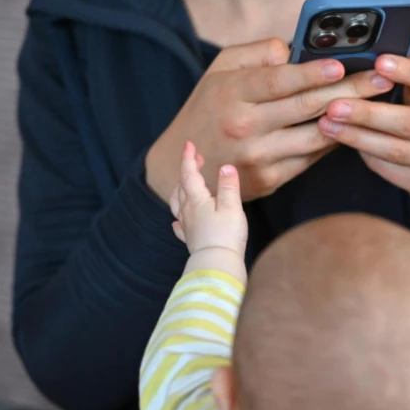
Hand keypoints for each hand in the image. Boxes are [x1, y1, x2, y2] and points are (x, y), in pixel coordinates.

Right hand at [146, 39, 394, 202]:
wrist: (181, 168)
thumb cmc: (208, 109)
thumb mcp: (219, 71)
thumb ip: (257, 54)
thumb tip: (294, 50)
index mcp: (233, 94)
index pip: (279, 81)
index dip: (313, 73)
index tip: (342, 63)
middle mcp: (246, 127)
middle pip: (307, 107)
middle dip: (352, 90)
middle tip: (383, 79)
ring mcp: (259, 157)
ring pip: (316, 136)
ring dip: (352, 119)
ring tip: (380, 103)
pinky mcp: (270, 180)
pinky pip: (311, 158)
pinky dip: (334, 141)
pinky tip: (355, 126)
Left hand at [170, 141, 247, 279]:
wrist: (217, 264)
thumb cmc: (226, 234)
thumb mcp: (232, 207)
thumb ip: (228, 186)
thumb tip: (226, 166)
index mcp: (197, 200)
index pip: (189, 174)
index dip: (188, 158)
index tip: (189, 145)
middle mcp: (188, 211)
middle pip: (182, 187)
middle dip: (187, 171)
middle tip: (196, 160)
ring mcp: (187, 226)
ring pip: (177, 204)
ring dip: (180, 191)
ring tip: (185, 185)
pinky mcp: (191, 240)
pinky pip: (180, 226)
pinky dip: (178, 218)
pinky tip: (177, 221)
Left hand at [318, 55, 409, 206]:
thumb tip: (373, 57)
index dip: (407, 72)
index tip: (379, 62)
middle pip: (408, 122)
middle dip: (368, 114)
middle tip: (334, 105)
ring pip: (393, 150)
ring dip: (357, 137)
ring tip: (327, 124)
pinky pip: (389, 169)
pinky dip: (365, 154)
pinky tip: (345, 142)